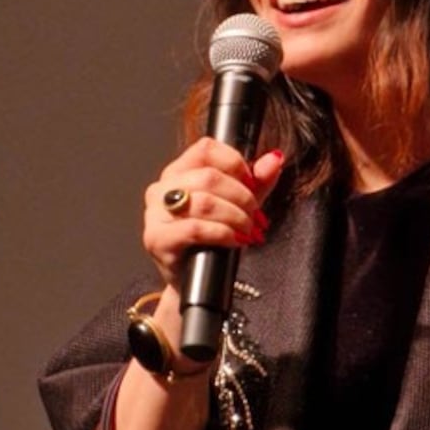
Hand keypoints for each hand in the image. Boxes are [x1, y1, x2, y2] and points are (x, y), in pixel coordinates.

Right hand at [142, 138, 283, 288]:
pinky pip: (195, 229)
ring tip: (248, 229)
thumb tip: (275, 159)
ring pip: (204, 202)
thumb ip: (257, 181)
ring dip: (236, 216)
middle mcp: (161, 188)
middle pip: (209, 176)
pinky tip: (235, 240)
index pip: (206, 148)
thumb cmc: (213, 240)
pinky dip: (223, 233)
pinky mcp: (157, 239)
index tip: (252, 183)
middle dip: (242, 196)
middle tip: (255, 214)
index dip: (235, 163)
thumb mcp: (239, 205)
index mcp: (178, 171)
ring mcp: (154, 214)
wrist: (196, 281)